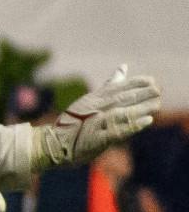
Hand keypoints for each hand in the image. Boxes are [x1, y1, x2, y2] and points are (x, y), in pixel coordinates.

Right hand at [33, 66, 160, 168]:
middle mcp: (96, 108)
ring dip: (140, 108)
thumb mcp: (92, 98)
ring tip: (156, 105)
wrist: (54, 143)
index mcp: (96, 98)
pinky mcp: (96, 139)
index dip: (136, 83)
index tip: (151, 81)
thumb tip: (124, 67)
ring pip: (122, 112)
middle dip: (142, 93)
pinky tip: (146, 121)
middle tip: (158, 90)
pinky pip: (117, 130)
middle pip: (123, 98)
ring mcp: (95, 122)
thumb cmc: (74, 121)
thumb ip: (110, 85)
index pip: (118, 87)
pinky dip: (132, 125)